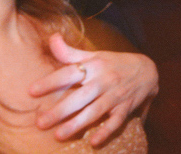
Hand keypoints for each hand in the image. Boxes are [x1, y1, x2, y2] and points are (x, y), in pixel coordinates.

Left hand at [30, 34, 157, 144]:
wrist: (148, 71)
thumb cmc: (115, 63)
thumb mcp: (96, 55)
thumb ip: (71, 52)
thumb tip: (52, 38)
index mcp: (95, 66)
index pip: (70, 72)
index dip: (52, 81)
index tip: (32, 91)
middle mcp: (104, 81)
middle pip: (81, 96)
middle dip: (61, 110)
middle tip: (40, 122)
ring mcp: (116, 95)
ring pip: (95, 111)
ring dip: (78, 123)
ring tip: (58, 136)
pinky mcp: (125, 108)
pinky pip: (116, 121)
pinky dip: (106, 131)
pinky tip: (94, 141)